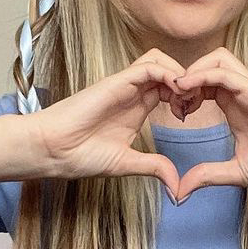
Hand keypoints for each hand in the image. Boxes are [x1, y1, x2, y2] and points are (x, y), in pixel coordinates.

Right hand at [31, 50, 189, 200]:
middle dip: (187, 82)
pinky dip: (168, 73)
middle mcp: (132, 92)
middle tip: (194, 104)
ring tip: (186, 97)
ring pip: (160, 61)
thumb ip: (154, 168)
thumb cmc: (80, 155)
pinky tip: (176, 92)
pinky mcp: (116, 81)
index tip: (191, 115)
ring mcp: (124, 85)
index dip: (186, 96)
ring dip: (179, 74)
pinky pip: (148, 66)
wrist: (52, 150)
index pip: (169, 87)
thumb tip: (177, 187)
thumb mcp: (127, 163)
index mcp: (136, 108)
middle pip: (168, 69)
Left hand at [168, 48, 247, 203]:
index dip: (185, 93)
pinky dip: (201, 75)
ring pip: (216, 59)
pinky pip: (224, 71)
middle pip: (208, 64)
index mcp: (235, 108)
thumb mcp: (235, 173)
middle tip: (174, 103)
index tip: (175, 114)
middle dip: (185, 78)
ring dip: (192, 71)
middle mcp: (242, 94)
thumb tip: (180, 192)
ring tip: (179, 94)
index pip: (205, 84)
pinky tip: (186, 89)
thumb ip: (207, 176)